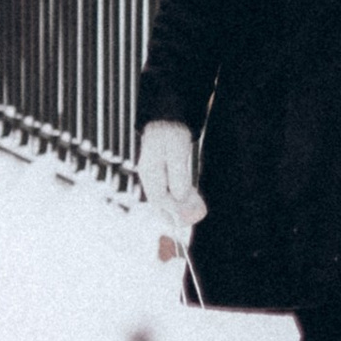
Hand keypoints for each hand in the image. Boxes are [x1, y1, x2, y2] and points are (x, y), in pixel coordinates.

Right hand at [138, 119, 205, 250]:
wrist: (167, 117)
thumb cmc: (172, 132)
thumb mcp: (178, 151)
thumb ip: (178, 174)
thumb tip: (180, 197)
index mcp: (150, 171)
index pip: (160, 199)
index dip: (174, 211)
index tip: (188, 218)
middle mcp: (148, 175)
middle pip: (158, 202)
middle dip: (173, 214)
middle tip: (189, 222)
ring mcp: (152, 174)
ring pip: (162, 197)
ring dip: (175, 208)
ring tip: (192, 215)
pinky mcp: (159, 172)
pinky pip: (165, 190)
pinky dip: (176, 198)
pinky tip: (187, 201)